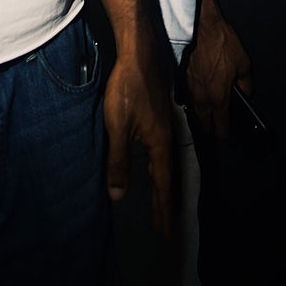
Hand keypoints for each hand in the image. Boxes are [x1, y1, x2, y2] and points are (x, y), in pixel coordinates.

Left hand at [104, 42, 174, 237]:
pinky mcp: (158, 117)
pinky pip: (162, 152)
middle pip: (168, 178)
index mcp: (160, 144)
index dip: (163, 211)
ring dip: (163, 188)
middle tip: (166, 228)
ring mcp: (164, 127)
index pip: (163, 186)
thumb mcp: (117, 127)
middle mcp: (167, 138)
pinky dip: (160, 169)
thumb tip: (118, 196)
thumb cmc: (128, 87)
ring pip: (166, 165)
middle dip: (166, 205)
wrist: (139, 52)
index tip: (165, 233)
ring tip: (162, 205)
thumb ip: (118, 163)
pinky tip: (154, 167)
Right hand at [185, 5, 252, 137]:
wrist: (200, 26)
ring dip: (201, 115)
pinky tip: (198, 95)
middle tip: (218, 126)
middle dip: (211, 129)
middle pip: (204, 126)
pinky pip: (186, 98)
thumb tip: (246, 93)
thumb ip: (246, 84)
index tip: (229, 135)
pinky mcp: (180, 81)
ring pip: (194, 112)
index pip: (221, 128)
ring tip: (208, 113)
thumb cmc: (220, 42)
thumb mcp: (244, 63)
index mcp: (219, 97)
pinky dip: (192, 100)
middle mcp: (202, 98)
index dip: (226, 134)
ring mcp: (189, 90)